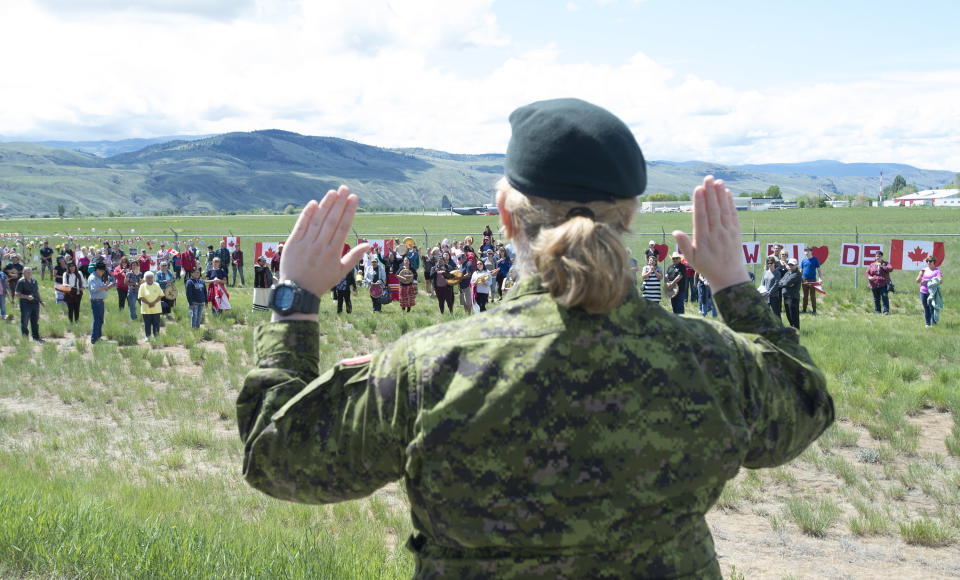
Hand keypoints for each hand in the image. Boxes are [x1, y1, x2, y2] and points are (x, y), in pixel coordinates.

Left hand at [278, 186, 369, 315]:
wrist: (298, 292)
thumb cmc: (321, 282)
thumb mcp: (340, 272)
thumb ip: (354, 256)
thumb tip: (369, 245)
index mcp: (333, 252)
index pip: (343, 227)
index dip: (349, 211)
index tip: (354, 199)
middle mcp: (320, 246)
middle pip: (332, 221)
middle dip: (339, 203)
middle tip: (345, 189)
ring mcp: (306, 244)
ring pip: (317, 221)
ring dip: (326, 205)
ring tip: (333, 192)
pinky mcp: (292, 244)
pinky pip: (301, 226)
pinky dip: (307, 215)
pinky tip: (314, 203)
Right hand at [672, 176, 749, 292]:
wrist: (729, 277)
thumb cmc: (706, 267)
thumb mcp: (691, 259)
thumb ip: (684, 244)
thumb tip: (675, 231)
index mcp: (703, 239)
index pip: (700, 217)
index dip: (699, 202)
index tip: (698, 189)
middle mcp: (716, 234)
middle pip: (713, 210)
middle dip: (710, 193)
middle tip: (707, 178)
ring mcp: (727, 232)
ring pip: (723, 210)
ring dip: (720, 194)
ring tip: (717, 181)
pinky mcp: (736, 232)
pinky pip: (733, 215)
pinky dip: (730, 203)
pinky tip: (727, 192)